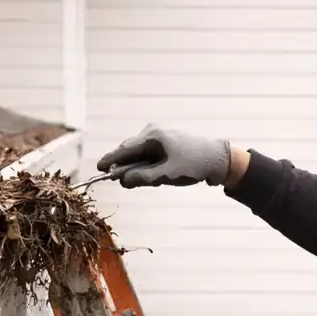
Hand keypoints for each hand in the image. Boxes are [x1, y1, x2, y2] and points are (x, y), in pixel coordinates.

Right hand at [97, 124, 231, 187]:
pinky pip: (148, 156)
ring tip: (155, 180)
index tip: (98, 168)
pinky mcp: (165, 143)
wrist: (218, 159)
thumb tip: (123, 180)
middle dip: (128, 168)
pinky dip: (148, 167)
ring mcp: (159, 136)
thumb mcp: (167, 175)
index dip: (110, 160)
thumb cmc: (194, 165)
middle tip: (130, 183)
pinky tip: (158, 176)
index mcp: (153, 136)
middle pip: (130, 152)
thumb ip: (143, 177)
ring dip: (140, 169)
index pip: (125, 149)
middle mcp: (153, 132)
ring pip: (139, 155)